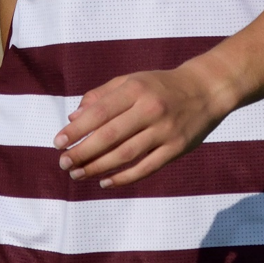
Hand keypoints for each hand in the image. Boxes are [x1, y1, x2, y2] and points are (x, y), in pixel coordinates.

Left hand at [53, 60, 236, 188]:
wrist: (206, 90)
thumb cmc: (160, 86)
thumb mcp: (132, 80)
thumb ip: (102, 96)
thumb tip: (73, 118)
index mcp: (136, 89)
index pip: (100, 112)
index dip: (77, 130)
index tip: (57, 142)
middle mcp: (150, 109)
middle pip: (110, 136)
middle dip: (83, 152)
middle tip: (63, 163)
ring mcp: (165, 131)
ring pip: (126, 155)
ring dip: (98, 167)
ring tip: (78, 174)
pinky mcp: (176, 149)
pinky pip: (146, 167)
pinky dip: (124, 178)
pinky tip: (105, 181)